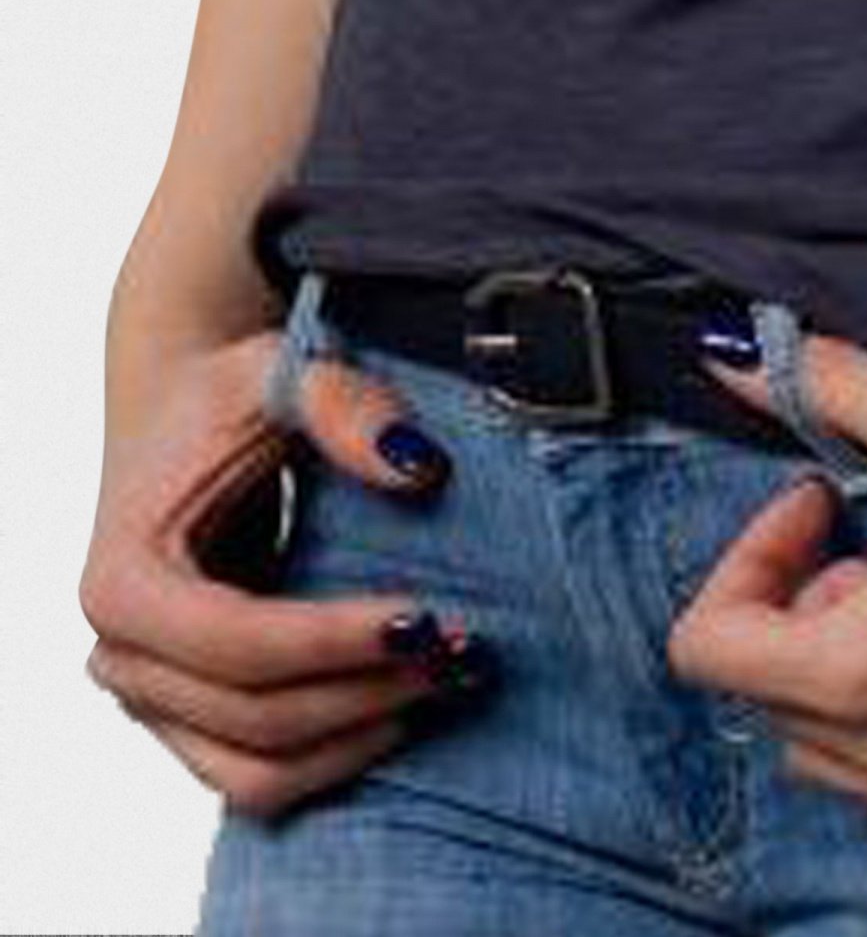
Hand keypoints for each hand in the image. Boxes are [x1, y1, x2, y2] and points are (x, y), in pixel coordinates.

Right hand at [77, 322, 482, 815]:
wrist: (179, 418)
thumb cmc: (226, 397)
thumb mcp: (281, 372)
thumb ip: (348, 406)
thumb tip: (419, 468)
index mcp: (124, 578)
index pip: (237, 642)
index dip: (335, 641)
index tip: (426, 615)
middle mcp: (121, 656)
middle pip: (254, 717)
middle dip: (364, 691)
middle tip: (461, 651)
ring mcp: (148, 701)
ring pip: (256, 771)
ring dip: (356, 737)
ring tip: (443, 682)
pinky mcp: (185, 722)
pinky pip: (256, 779)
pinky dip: (334, 757)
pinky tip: (402, 705)